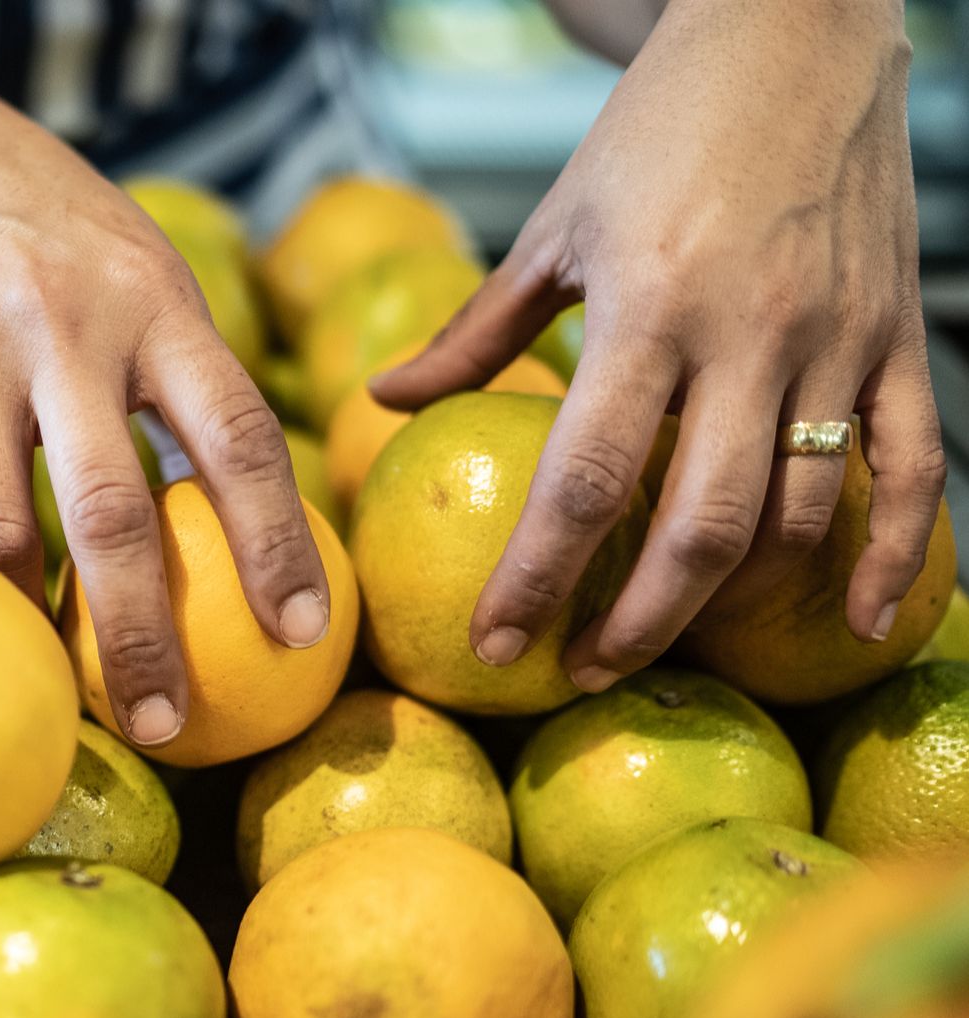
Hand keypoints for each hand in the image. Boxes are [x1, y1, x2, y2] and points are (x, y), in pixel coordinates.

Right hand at [0, 86, 328, 746]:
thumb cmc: (66, 247)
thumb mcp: (153, 283)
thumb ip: (200, 392)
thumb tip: (257, 543)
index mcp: (156, 304)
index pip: (236, 437)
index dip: (277, 544)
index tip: (304, 633)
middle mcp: (60, 324)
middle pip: (110, 514)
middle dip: (143, 638)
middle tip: (169, 727)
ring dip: (35, 623)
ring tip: (64, 680)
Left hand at [372, 0, 944, 691]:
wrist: (798, 25)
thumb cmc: (658, 130)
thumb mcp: (553, 226)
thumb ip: (474, 330)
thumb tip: (383, 402)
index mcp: (650, 306)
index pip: (586, 478)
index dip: (538, 577)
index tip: (497, 644)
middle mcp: (751, 332)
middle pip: (701, 526)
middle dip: (639, 620)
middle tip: (584, 671)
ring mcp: (837, 340)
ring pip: (801, 513)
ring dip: (734, 603)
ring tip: (668, 643)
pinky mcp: (900, 336)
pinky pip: (916, 466)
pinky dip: (895, 554)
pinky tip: (856, 624)